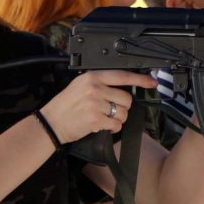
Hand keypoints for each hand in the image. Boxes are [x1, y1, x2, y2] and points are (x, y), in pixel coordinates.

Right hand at [41, 70, 157, 142]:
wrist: (51, 122)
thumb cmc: (66, 105)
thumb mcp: (80, 85)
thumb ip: (100, 82)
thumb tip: (124, 85)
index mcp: (92, 77)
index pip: (123, 75)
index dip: (141, 79)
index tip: (152, 82)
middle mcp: (95, 88)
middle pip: (126, 98)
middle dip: (122, 107)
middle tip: (110, 110)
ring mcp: (96, 104)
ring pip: (123, 113)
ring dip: (118, 118)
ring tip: (103, 118)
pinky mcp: (95, 120)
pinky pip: (116, 125)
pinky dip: (112, 128)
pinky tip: (102, 125)